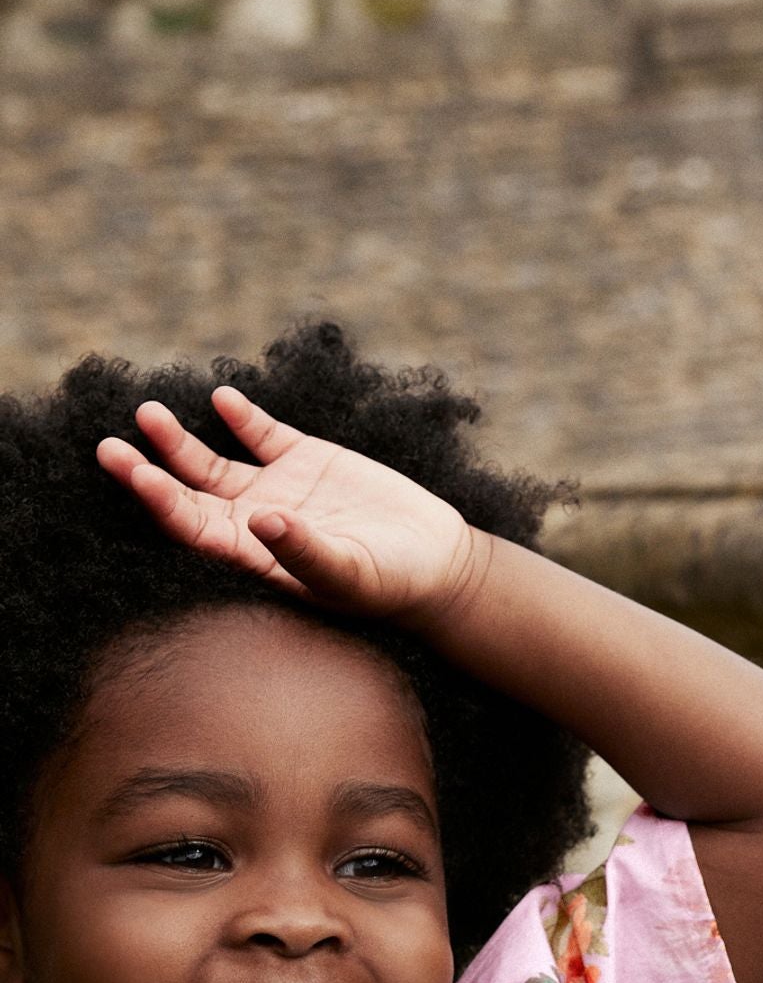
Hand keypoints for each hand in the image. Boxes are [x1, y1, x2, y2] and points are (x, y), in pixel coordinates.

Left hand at [97, 386, 485, 622]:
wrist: (434, 562)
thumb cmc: (389, 583)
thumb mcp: (348, 573)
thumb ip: (303, 551)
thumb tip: (262, 522)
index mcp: (251, 557)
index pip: (192, 529)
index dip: (162, 503)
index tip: (138, 476)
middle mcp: (251, 522)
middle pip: (185, 494)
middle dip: (147, 470)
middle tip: (109, 448)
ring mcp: (275, 488)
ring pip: (210, 462)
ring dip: (177, 440)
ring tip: (147, 412)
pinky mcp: (304, 459)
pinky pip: (260, 434)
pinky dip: (239, 416)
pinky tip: (221, 399)